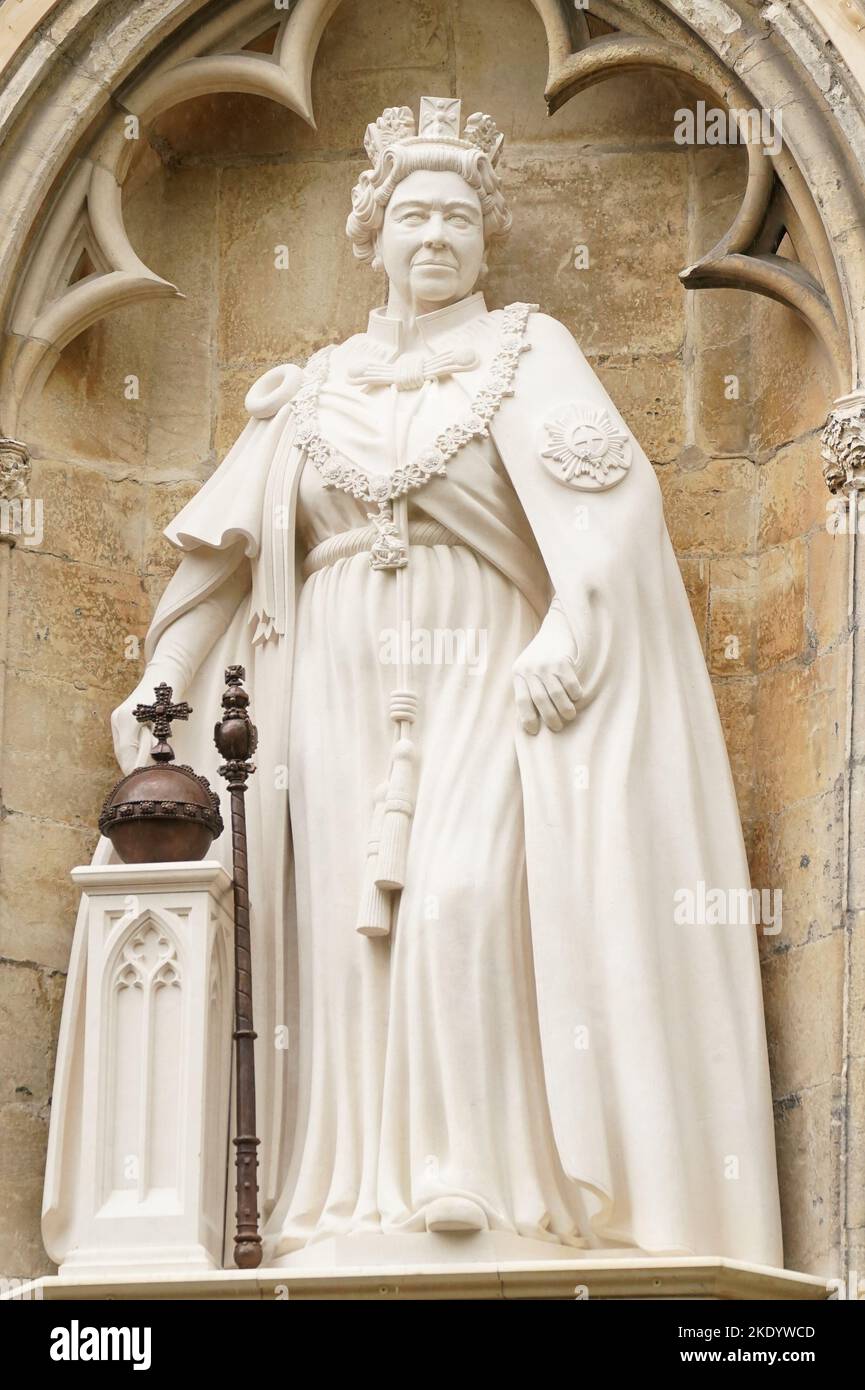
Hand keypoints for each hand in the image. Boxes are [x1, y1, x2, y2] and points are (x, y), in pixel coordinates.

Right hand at [110, 667, 182, 773]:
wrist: (162, 678)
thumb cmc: (167, 699)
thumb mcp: (163, 724)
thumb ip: (155, 743)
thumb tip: (152, 763)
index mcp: (127, 720)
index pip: (126, 753)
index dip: (133, 769)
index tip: (140, 780)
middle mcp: (118, 720)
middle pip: (121, 753)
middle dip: (131, 767)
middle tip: (143, 780)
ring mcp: (117, 719)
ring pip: (121, 748)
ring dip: (130, 761)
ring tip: (142, 772)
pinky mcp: (120, 720)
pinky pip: (123, 741)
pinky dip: (131, 752)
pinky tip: (140, 759)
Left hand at [512, 604, 581, 734]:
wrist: (556, 627)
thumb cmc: (541, 654)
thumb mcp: (527, 667)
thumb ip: (527, 687)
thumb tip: (529, 719)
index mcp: (518, 673)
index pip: (521, 700)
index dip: (527, 718)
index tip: (534, 731)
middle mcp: (530, 668)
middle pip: (540, 700)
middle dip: (550, 718)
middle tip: (557, 727)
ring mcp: (547, 664)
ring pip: (556, 694)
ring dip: (565, 710)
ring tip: (570, 716)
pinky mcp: (563, 660)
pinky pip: (570, 684)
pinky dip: (575, 694)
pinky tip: (577, 697)